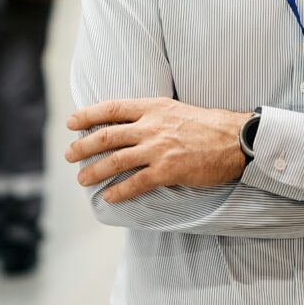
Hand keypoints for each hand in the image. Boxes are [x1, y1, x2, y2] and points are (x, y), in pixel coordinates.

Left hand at [65, 99, 250, 202]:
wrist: (234, 140)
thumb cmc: (206, 125)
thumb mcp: (175, 109)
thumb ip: (151, 115)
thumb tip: (127, 125)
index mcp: (153, 107)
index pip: (113, 108)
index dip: (88, 115)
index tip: (71, 122)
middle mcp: (152, 126)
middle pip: (108, 136)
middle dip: (84, 146)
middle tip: (70, 154)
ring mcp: (158, 149)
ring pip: (116, 160)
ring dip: (95, 171)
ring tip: (82, 179)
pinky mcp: (168, 171)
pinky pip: (136, 183)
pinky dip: (119, 191)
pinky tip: (109, 197)